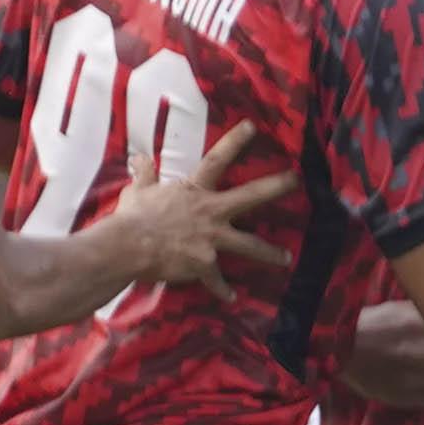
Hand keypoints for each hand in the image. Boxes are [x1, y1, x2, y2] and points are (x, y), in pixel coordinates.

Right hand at [100, 119, 297, 296]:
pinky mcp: (205, 264)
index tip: (252, 126)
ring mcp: (211, 239)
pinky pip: (216, 281)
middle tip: (295, 181)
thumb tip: (138, 157)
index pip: (217, 159)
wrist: (128, 246)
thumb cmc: (133, 217)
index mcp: (194, 191)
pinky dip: (222, 290)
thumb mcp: (138, 191)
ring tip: (286, 259)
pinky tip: (231, 298)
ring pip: (248, 245)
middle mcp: (210, 212)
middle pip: (250, 196)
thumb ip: (144, 175)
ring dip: (269, 253)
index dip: (234, 141)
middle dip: (275, 187)